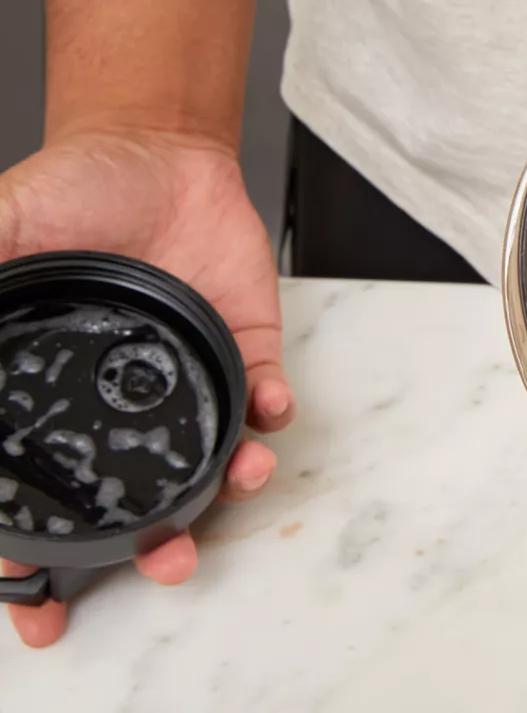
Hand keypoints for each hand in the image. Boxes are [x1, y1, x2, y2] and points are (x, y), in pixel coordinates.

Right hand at [0, 128, 295, 645]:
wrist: (153, 149)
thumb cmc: (72, 193)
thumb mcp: (2, 233)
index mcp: (50, 387)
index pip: (35, 490)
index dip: (32, 555)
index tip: (39, 603)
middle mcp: (122, 398)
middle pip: (136, 497)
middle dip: (151, 547)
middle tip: (164, 567)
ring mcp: (184, 378)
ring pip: (209, 460)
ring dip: (227, 487)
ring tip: (238, 484)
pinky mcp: (243, 348)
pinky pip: (264, 395)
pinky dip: (272, 410)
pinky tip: (268, 408)